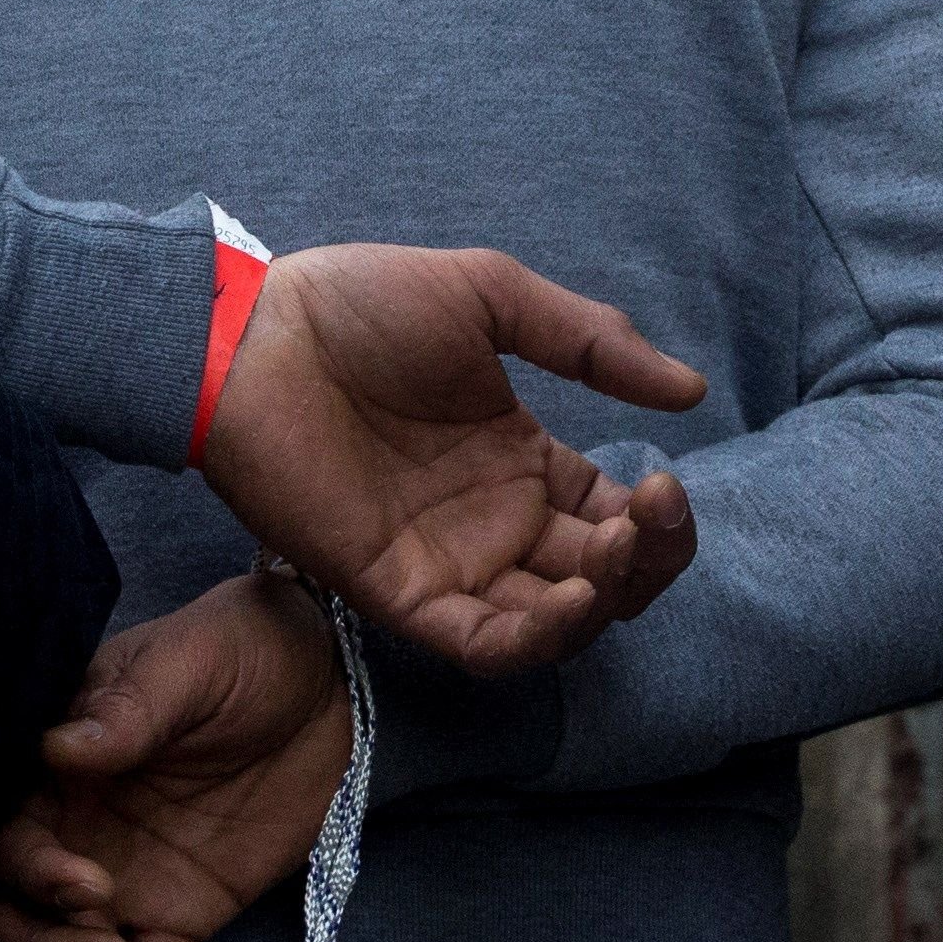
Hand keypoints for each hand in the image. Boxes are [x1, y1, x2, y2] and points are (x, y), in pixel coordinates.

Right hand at [0, 574, 352, 941]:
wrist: (332, 683)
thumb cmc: (245, 648)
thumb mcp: (193, 661)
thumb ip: (130, 711)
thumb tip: (58, 747)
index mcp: (57, 772)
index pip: (7, 840)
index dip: (30, 875)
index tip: (86, 885)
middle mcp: (74, 835)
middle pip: (16, 920)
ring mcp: (123, 884)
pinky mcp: (179, 918)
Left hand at [198, 244, 706, 678]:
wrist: (250, 335)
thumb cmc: (357, 305)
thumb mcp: (491, 298)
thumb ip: (590, 340)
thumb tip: (692, 390)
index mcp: (520, 461)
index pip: (615, 517)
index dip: (656, 519)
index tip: (663, 483)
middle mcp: (494, 523)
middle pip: (601, 578)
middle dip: (645, 561)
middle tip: (649, 516)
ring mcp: (449, 563)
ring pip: (553, 623)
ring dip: (602, 603)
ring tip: (611, 554)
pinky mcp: (399, 592)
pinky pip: (483, 642)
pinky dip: (538, 637)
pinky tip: (573, 599)